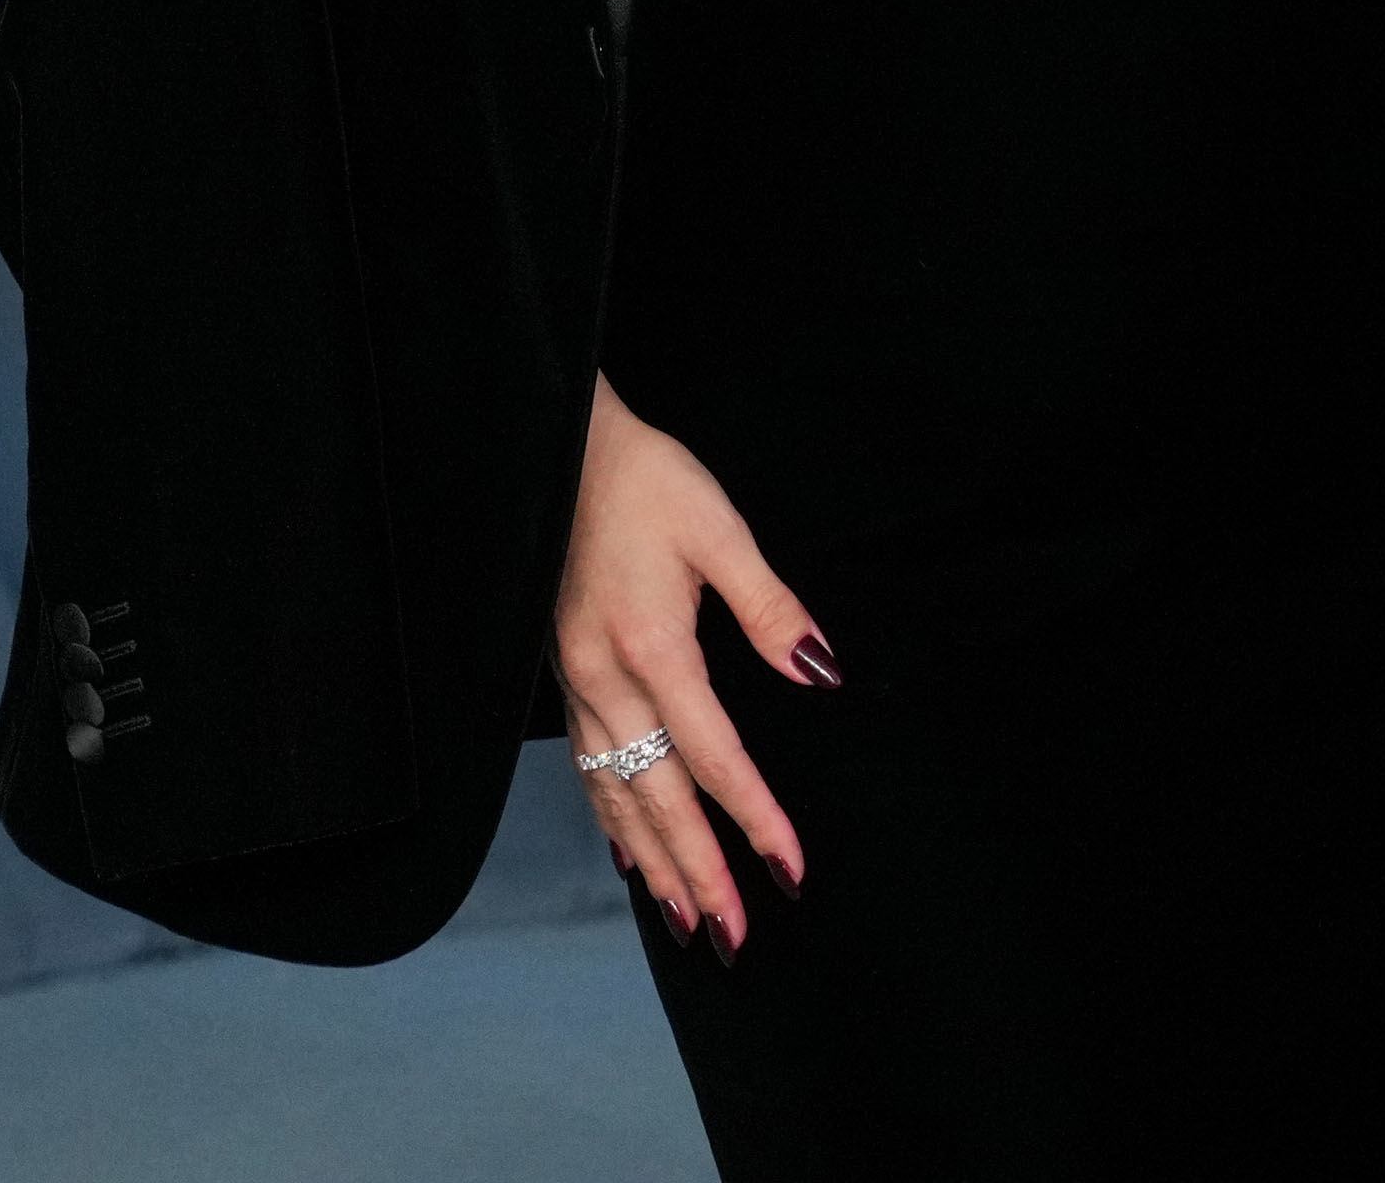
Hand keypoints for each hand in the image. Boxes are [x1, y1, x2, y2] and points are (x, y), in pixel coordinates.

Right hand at [554, 371, 838, 950]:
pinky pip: (587, 769)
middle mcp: (606, 683)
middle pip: (658, 799)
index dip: (754, 817)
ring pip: (616, 796)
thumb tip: (822, 673)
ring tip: (685, 920)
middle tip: (735, 934)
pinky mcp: (565, 678)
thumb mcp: (720, 530)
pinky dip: (611, 819)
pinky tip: (629, 851)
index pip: (713, 757)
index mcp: (652, 649)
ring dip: (653, 862)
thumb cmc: (646, 481)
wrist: (562, 449)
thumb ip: (771, 608)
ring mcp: (577, 686)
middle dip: (699, 871)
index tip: (790, 867)